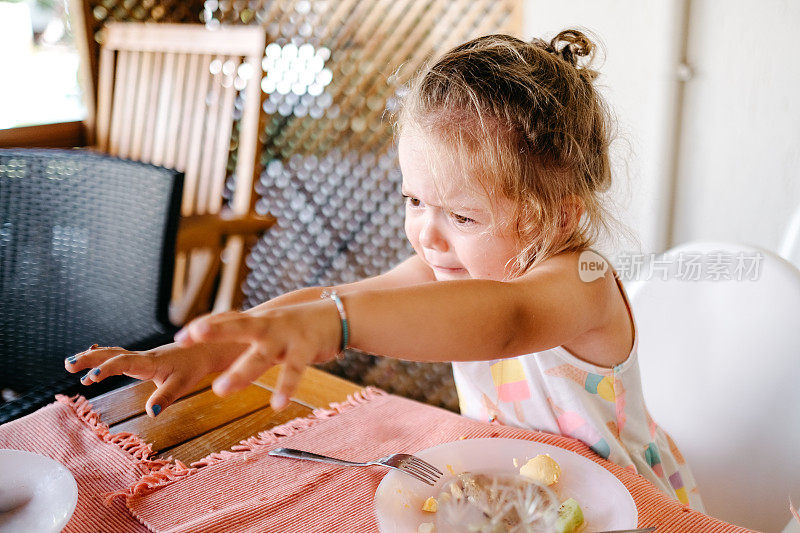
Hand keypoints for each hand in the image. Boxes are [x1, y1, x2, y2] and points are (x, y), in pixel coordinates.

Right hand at [64, 341, 244, 416]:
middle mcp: (141, 357)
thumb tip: (151, 413)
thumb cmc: (192, 367)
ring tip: (71, 363)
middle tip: (69, 364)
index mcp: (149, 362)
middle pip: (111, 354)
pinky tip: (94, 359)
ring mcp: (140, 357)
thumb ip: (165, 398)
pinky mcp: (142, 359)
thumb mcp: (181, 384)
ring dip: (92, 357)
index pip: (122, 363)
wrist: (204, 350)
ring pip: (112, 353)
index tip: (89, 378)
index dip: (106, 369)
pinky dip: (103, 357)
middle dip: (89, 359)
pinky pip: (118, 356)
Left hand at [174, 301, 341, 409]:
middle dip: (215, 331)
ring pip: (260, 356)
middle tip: (191, 336)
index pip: (227, 320)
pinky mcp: (305, 349)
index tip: (180, 338)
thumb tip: (219, 334)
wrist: (339, 313)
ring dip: (241, 373)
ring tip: (220, 390)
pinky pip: (294, 371)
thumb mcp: (271, 323)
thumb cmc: (299, 322)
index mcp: (258, 320)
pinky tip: (277, 405)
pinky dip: (286, 388)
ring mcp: (286, 337)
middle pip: (238, 327)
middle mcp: (268, 325)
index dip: (203, 327)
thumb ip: (247, 330)